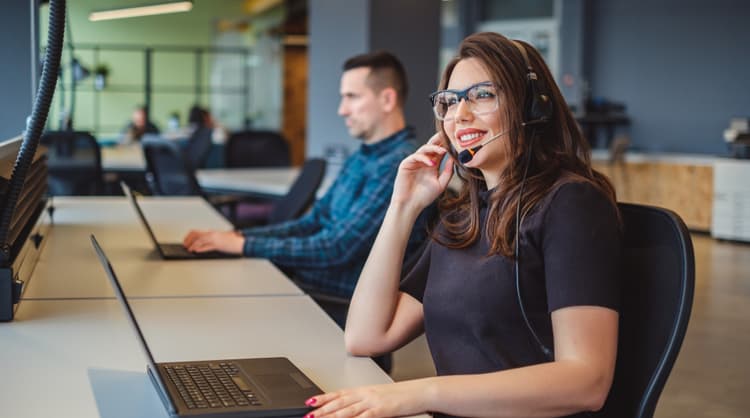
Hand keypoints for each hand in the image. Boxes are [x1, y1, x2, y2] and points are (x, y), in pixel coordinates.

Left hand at [182, 229, 243, 253]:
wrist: (241, 242)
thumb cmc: (232, 242)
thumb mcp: (219, 239)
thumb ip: (211, 241)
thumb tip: (201, 245)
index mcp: (212, 233)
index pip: (196, 232)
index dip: (189, 236)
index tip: (185, 241)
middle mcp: (212, 234)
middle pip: (196, 234)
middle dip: (188, 240)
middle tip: (185, 246)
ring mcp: (215, 239)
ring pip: (200, 240)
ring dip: (193, 245)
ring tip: (189, 249)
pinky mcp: (219, 245)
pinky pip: (208, 246)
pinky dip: (201, 249)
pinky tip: (197, 251)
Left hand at [305, 380, 427, 417]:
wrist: (420, 392)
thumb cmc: (403, 395)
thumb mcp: (381, 397)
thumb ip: (366, 403)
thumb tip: (352, 409)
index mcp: (365, 390)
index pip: (340, 393)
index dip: (324, 397)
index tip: (310, 401)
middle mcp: (366, 394)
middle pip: (340, 402)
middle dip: (322, 409)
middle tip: (308, 414)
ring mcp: (373, 401)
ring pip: (347, 410)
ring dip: (331, 416)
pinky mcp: (382, 410)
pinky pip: (364, 417)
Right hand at [391, 133, 453, 211]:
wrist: (410, 205)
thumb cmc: (424, 197)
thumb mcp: (441, 184)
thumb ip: (448, 172)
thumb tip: (454, 159)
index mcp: (432, 165)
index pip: (439, 150)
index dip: (446, 144)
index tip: (455, 139)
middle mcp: (423, 161)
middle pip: (431, 145)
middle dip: (438, 139)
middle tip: (447, 134)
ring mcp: (414, 162)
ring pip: (424, 149)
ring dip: (434, 148)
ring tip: (443, 151)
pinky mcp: (406, 164)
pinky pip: (416, 156)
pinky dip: (424, 158)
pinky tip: (432, 163)